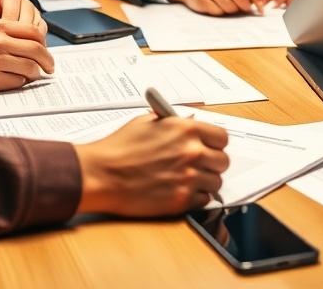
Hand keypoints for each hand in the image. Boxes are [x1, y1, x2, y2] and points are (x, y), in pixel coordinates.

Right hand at [0, 17, 53, 94]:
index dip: (43, 42)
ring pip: (29, 68)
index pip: (33, 32)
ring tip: (34, 75)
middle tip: (50, 67)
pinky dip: (20, 82)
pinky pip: (16, 82)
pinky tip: (17, 80)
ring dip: (35, 73)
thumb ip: (0, 28)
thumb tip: (22, 35)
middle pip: (37, 50)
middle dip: (48, 60)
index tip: (45, 49)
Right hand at [75, 113, 229, 216]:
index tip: (211, 147)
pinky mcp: (180, 201)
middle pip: (222, 161)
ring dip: (205, 182)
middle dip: (212, 163)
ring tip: (187, 180)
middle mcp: (192, 152)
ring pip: (215, 182)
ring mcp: (188, 178)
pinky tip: (180, 191)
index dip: (216, 143)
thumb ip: (175, 122)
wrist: (100, 174)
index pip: (222, 137)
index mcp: (187, 130)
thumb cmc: (118, 148)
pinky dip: (195, 198)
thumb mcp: (147, 122)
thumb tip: (192, 121)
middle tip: (200, 166)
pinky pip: (203, 200)